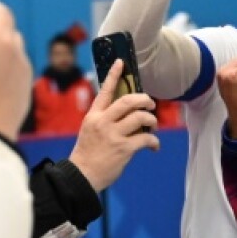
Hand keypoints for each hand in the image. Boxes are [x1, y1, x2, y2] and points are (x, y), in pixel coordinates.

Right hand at [69, 60, 160, 190]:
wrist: (82, 175)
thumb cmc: (88, 153)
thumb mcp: (91, 130)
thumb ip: (105, 119)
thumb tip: (129, 114)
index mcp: (94, 116)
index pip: (105, 90)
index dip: (114, 75)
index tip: (121, 62)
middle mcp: (103, 122)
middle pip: (128, 101)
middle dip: (144, 99)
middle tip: (151, 103)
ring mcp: (113, 135)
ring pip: (140, 117)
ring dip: (151, 120)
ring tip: (153, 126)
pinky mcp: (124, 148)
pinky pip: (146, 138)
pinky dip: (154, 141)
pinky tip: (154, 146)